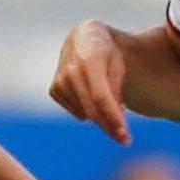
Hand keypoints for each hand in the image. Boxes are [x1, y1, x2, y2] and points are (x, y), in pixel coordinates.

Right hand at [50, 21, 131, 143]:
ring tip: (111, 104)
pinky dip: (87, 110)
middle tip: (125, 140)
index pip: (101, 96)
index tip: (124, 134)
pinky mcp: (54, 89)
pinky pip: (76, 111)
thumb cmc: (106, 53)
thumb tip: (115, 120)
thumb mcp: (118, 66)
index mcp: (89, 59)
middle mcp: (70, 70)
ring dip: (101, 117)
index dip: (113, 117)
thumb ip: (116, 91)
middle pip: (92, 109)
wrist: (83, 39)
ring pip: (84, 113)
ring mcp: (59, 80)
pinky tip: (92, 96)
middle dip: (110, 127)